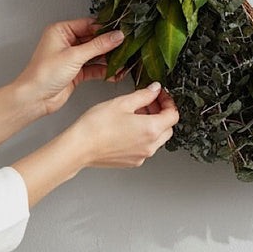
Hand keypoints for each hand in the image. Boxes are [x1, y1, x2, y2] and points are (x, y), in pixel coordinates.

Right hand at [12, 83, 179, 206]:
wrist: (79, 148)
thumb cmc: (96, 127)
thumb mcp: (122, 103)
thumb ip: (143, 95)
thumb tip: (155, 90)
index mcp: (151, 129)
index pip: (173, 115)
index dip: (169, 102)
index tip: (161, 95)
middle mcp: (150, 145)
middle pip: (168, 128)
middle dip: (162, 113)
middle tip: (149, 103)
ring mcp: (142, 156)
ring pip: (157, 139)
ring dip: (153, 125)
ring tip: (136, 114)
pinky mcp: (132, 162)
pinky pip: (145, 148)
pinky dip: (143, 137)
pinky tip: (128, 127)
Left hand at [13, 18, 125, 116]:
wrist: (35, 98)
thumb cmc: (43, 74)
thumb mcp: (74, 56)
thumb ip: (98, 45)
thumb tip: (115, 36)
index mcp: (61, 31)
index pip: (88, 25)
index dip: (105, 29)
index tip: (120, 32)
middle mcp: (66, 42)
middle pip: (94, 39)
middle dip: (109, 45)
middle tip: (125, 47)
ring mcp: (72, 57)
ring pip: (96, 54)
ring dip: (109, 59)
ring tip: (123, 61)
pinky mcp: (76, 71)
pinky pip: (94, 68)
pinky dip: (105, 70)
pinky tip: (115, 73)